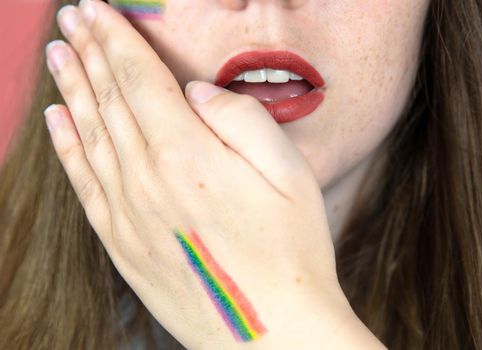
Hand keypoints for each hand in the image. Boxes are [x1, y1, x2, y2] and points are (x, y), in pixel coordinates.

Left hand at [44, 1, 382, 348]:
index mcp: (188, 155)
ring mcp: (128, 216)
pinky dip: (65, 147)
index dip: (115, 38)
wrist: (271, 332)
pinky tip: (56, 121)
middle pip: (109, 100)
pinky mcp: (121, 245)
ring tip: (58, 55)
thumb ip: (239, 119)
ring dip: (71, 90)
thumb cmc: (291, 250)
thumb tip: (194, 92)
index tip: (95, 9)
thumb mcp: (288, 173)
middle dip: (88, 52)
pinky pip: (83, 184)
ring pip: (89, 136)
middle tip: (70, 19)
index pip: (139, 78)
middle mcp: (147, 181)